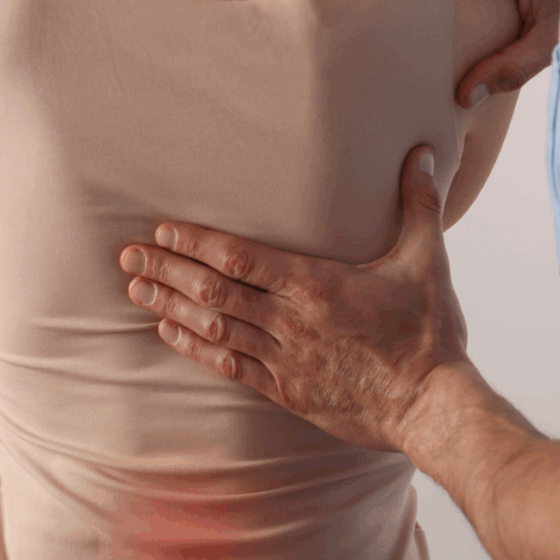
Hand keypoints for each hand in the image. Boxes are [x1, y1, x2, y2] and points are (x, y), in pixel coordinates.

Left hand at [119, 144, 468, 453]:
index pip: (240, 258)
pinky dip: (194, 348)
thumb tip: (426, 153)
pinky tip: (169, 333)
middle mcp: (289, 321)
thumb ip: (420, 204)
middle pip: (213, 292)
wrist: (431, 406)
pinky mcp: (285, 390)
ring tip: (136, 289)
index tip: (163, 230)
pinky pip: (228, 366)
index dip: (197, 243)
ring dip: (170, 306)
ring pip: (213, 329)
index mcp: (316, 285)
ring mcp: (283, 359)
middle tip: (128, 255)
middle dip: (167, 270)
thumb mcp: (426, 259)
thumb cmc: (428, 331)